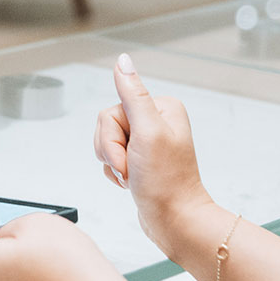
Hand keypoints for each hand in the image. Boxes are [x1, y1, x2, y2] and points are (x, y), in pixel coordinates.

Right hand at [95, 54, 217, 254]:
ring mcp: (147, 141)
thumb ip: (132, 94)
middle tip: (132, 169)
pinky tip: (131, 183)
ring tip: (132, 177)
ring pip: (106, 143)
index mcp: (161, 107)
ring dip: (113, 164)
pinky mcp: (139, 159)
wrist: (174, 221)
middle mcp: (156, 120)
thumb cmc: (165, 181)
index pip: (112, 110)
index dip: (113, 136)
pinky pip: (110, 159)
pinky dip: (115, 173)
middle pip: (107, 126)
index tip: (133, 154)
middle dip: (112, 152)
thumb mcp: (147, 132)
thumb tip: (123, 59)